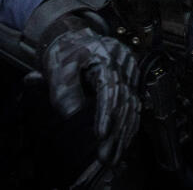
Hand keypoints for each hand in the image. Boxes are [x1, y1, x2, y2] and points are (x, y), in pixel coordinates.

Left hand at [42, 27, 140, 167]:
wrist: (73, 38)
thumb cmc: (65, 53)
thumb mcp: (58, 69)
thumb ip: (65, 91)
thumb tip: (73, 114)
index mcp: (106, 56)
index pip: (110, 88)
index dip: (106, 113)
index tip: (101, 135)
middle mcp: (123, 63)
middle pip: (124, 100)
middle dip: (116, 131)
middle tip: (107, 156)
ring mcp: (129, 71)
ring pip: (131, 105)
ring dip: (124, 133)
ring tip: (115, 155)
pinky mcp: (131, 80)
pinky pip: (134, 104)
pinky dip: (130, 124)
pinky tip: (126, 141)